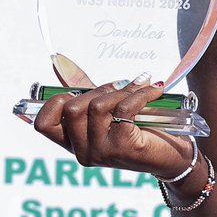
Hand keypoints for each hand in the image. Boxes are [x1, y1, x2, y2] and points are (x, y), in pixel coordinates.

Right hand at [32, 60, 195, 180]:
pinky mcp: (123, 147)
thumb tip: (58, 61)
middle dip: (99, 89)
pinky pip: (124, 108)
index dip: (55, 102)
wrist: (172, 156)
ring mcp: (101, 152)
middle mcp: (83, 152)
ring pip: (96, 106)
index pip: (44, 124)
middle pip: (72, 108)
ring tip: (139, 87)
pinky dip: (140, 93)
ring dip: (121, 90)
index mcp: (73, 143)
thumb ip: (85, 90)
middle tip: (121, 86)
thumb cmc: (139, 130)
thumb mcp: (107, 110)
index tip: (79, 93)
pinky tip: (154, 91)